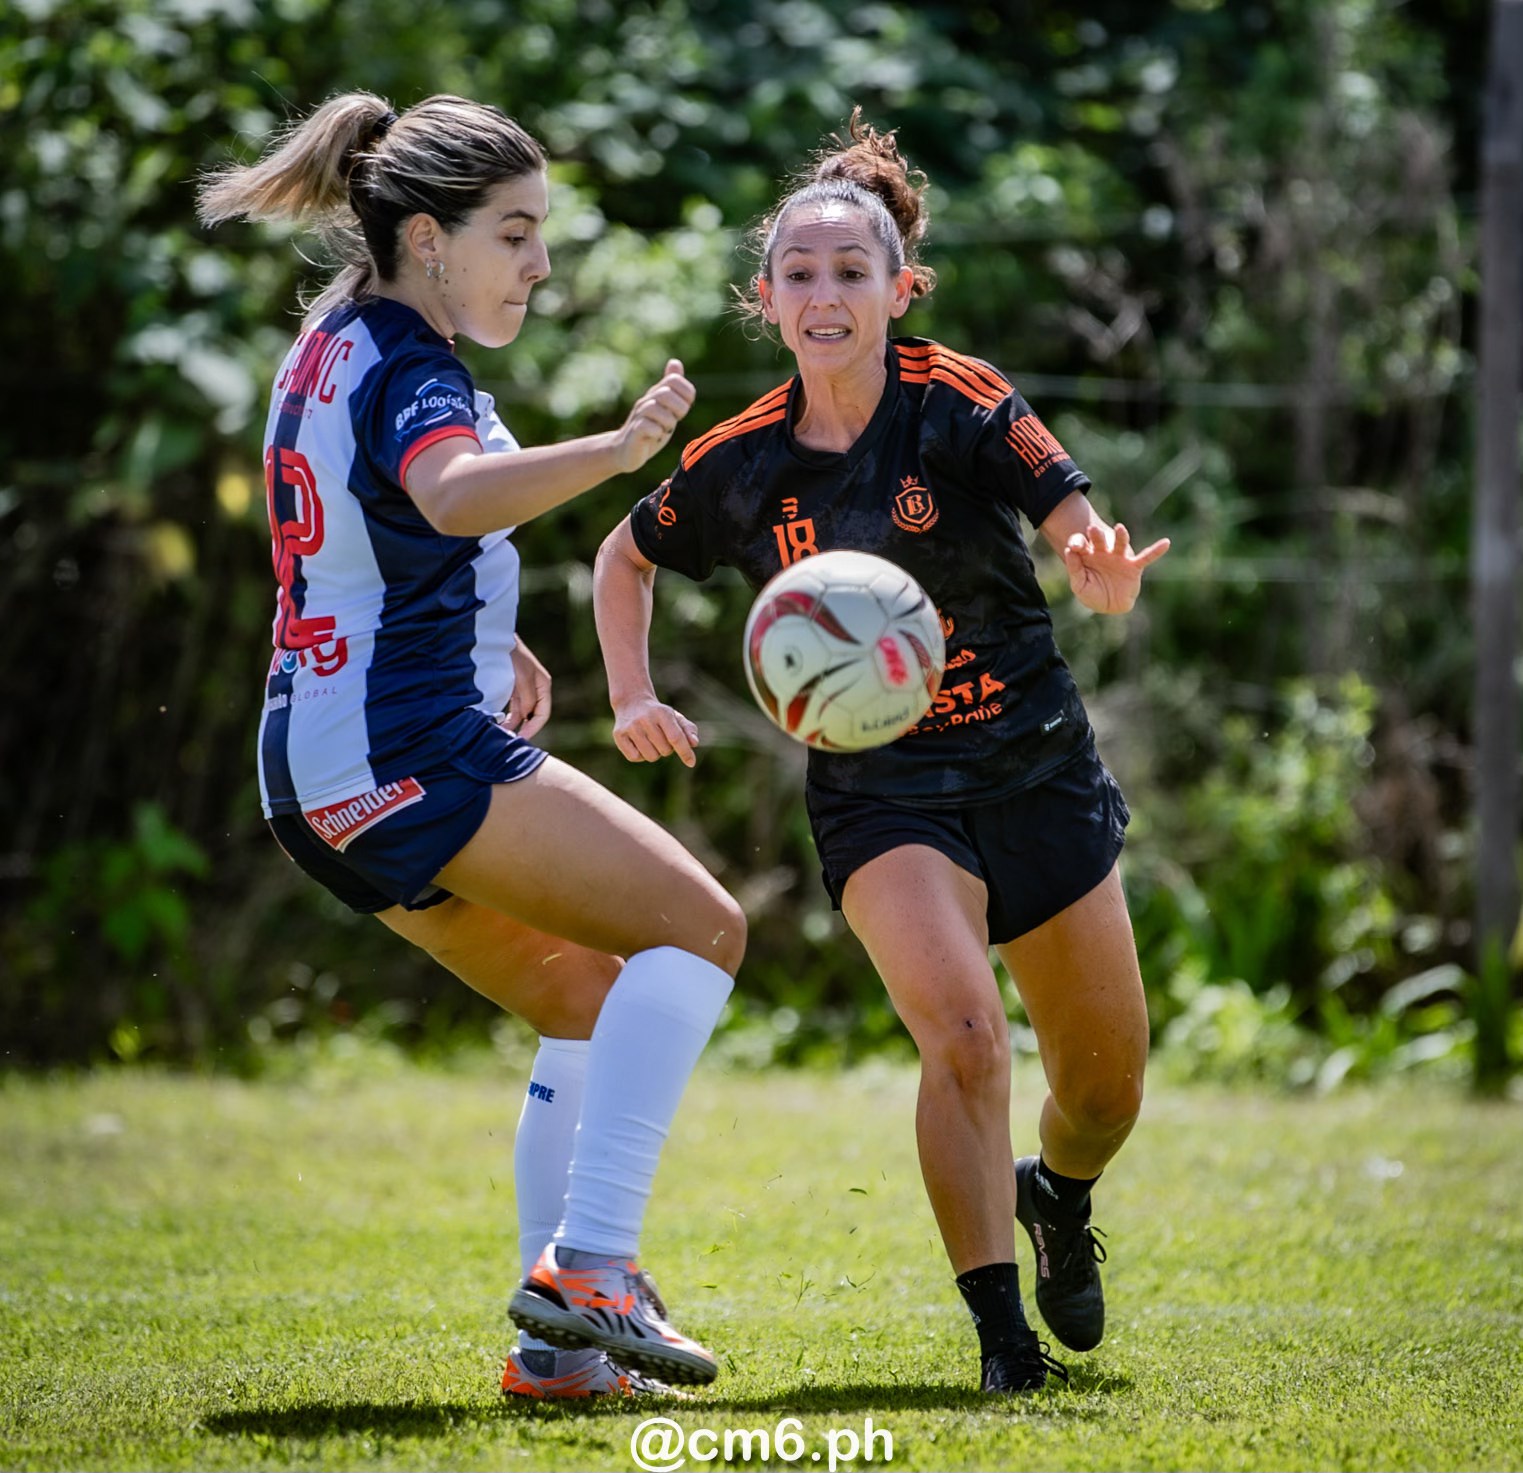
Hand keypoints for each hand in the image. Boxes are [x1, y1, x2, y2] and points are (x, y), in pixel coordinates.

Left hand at [502, 638, 552, 739]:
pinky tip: (498, 724)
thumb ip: (527, 699)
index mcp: (543, 685)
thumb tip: (527, 717)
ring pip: (522, 713)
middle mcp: (536, 688)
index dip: (533, 728)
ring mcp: (524, 688)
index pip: (542, 714)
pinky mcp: (512, 687)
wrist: (493, 638)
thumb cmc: (510, 655)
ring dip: (514, 725)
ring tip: (502, 735)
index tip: (521, 739)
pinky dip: (507, 716)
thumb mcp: (521, 677)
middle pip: (533, 715)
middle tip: (511, 741)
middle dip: (523, 728)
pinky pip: (513, 707)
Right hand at [611, 359, 694, 473]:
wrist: (627, 451)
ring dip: (667, 422)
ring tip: (665, 430)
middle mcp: (646, 401)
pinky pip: (647, 426)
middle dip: (678, 408)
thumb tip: (674, 362)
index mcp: (657, 394)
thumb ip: (672, 389)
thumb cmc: (650, 429)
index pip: (675, 380)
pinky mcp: (635, 431)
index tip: (685, 408)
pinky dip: (656, 433)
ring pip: (655, 408)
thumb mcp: (666, 408)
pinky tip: (656, 437)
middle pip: (665, 392)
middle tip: (676, 420)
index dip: (686, 393)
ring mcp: (639, 415)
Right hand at [612, 692, 700, 767]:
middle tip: (660, 737)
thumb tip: (694, 743)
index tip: (691, 763)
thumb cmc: (659, 715)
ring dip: (654, 753)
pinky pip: (635, 757)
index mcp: (662, 713)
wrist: (632, 703)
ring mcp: (631, 727)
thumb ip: (688, 730)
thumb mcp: (675, 718)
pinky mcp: (619, 735)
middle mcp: (645, 719)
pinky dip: (640, 755)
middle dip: (667, 749)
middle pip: (665, 751)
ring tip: (650, 740)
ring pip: (651, 756)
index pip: (676, 737)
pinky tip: (639, 743)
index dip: (685, 752)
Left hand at [1062, 520, 1170, 613]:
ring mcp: (1119, 558)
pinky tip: (1166, 542)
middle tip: (1092, 530)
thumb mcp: (1078, 584)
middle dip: (1097, 535)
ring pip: (1120, 544)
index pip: (1081, 543)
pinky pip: (1146, 557)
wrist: (1109, 605)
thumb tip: (1069, 551)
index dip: (1077, 542)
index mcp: (1087, 554)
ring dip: (1120, 536)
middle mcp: (1104, 552)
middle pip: (1100, 540)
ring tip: (1119, 528)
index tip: (1074, 546)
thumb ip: (1074, 568)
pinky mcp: (1133, 567)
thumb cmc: (1091, 593)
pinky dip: (1156, 550)